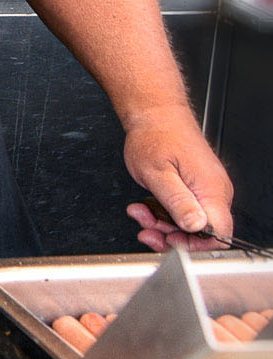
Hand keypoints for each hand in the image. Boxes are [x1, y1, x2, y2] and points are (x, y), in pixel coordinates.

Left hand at [121, 103, 234, 251]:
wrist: (155, 114)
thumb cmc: (155, 136)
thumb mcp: (157, 173)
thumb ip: (177, 202)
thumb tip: (196, 227)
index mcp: (211, 190)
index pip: (219, 234)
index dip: (195, 244)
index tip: (170, 240)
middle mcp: (215, 192)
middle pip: (202, 232)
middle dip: (171, 234)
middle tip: (146, 228)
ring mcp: (206, 190)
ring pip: (190, 223)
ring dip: (162, 224)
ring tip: (140, 213)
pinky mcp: (196, 188)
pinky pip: (185, 211)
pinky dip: (164, 213)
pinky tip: (147, 207)